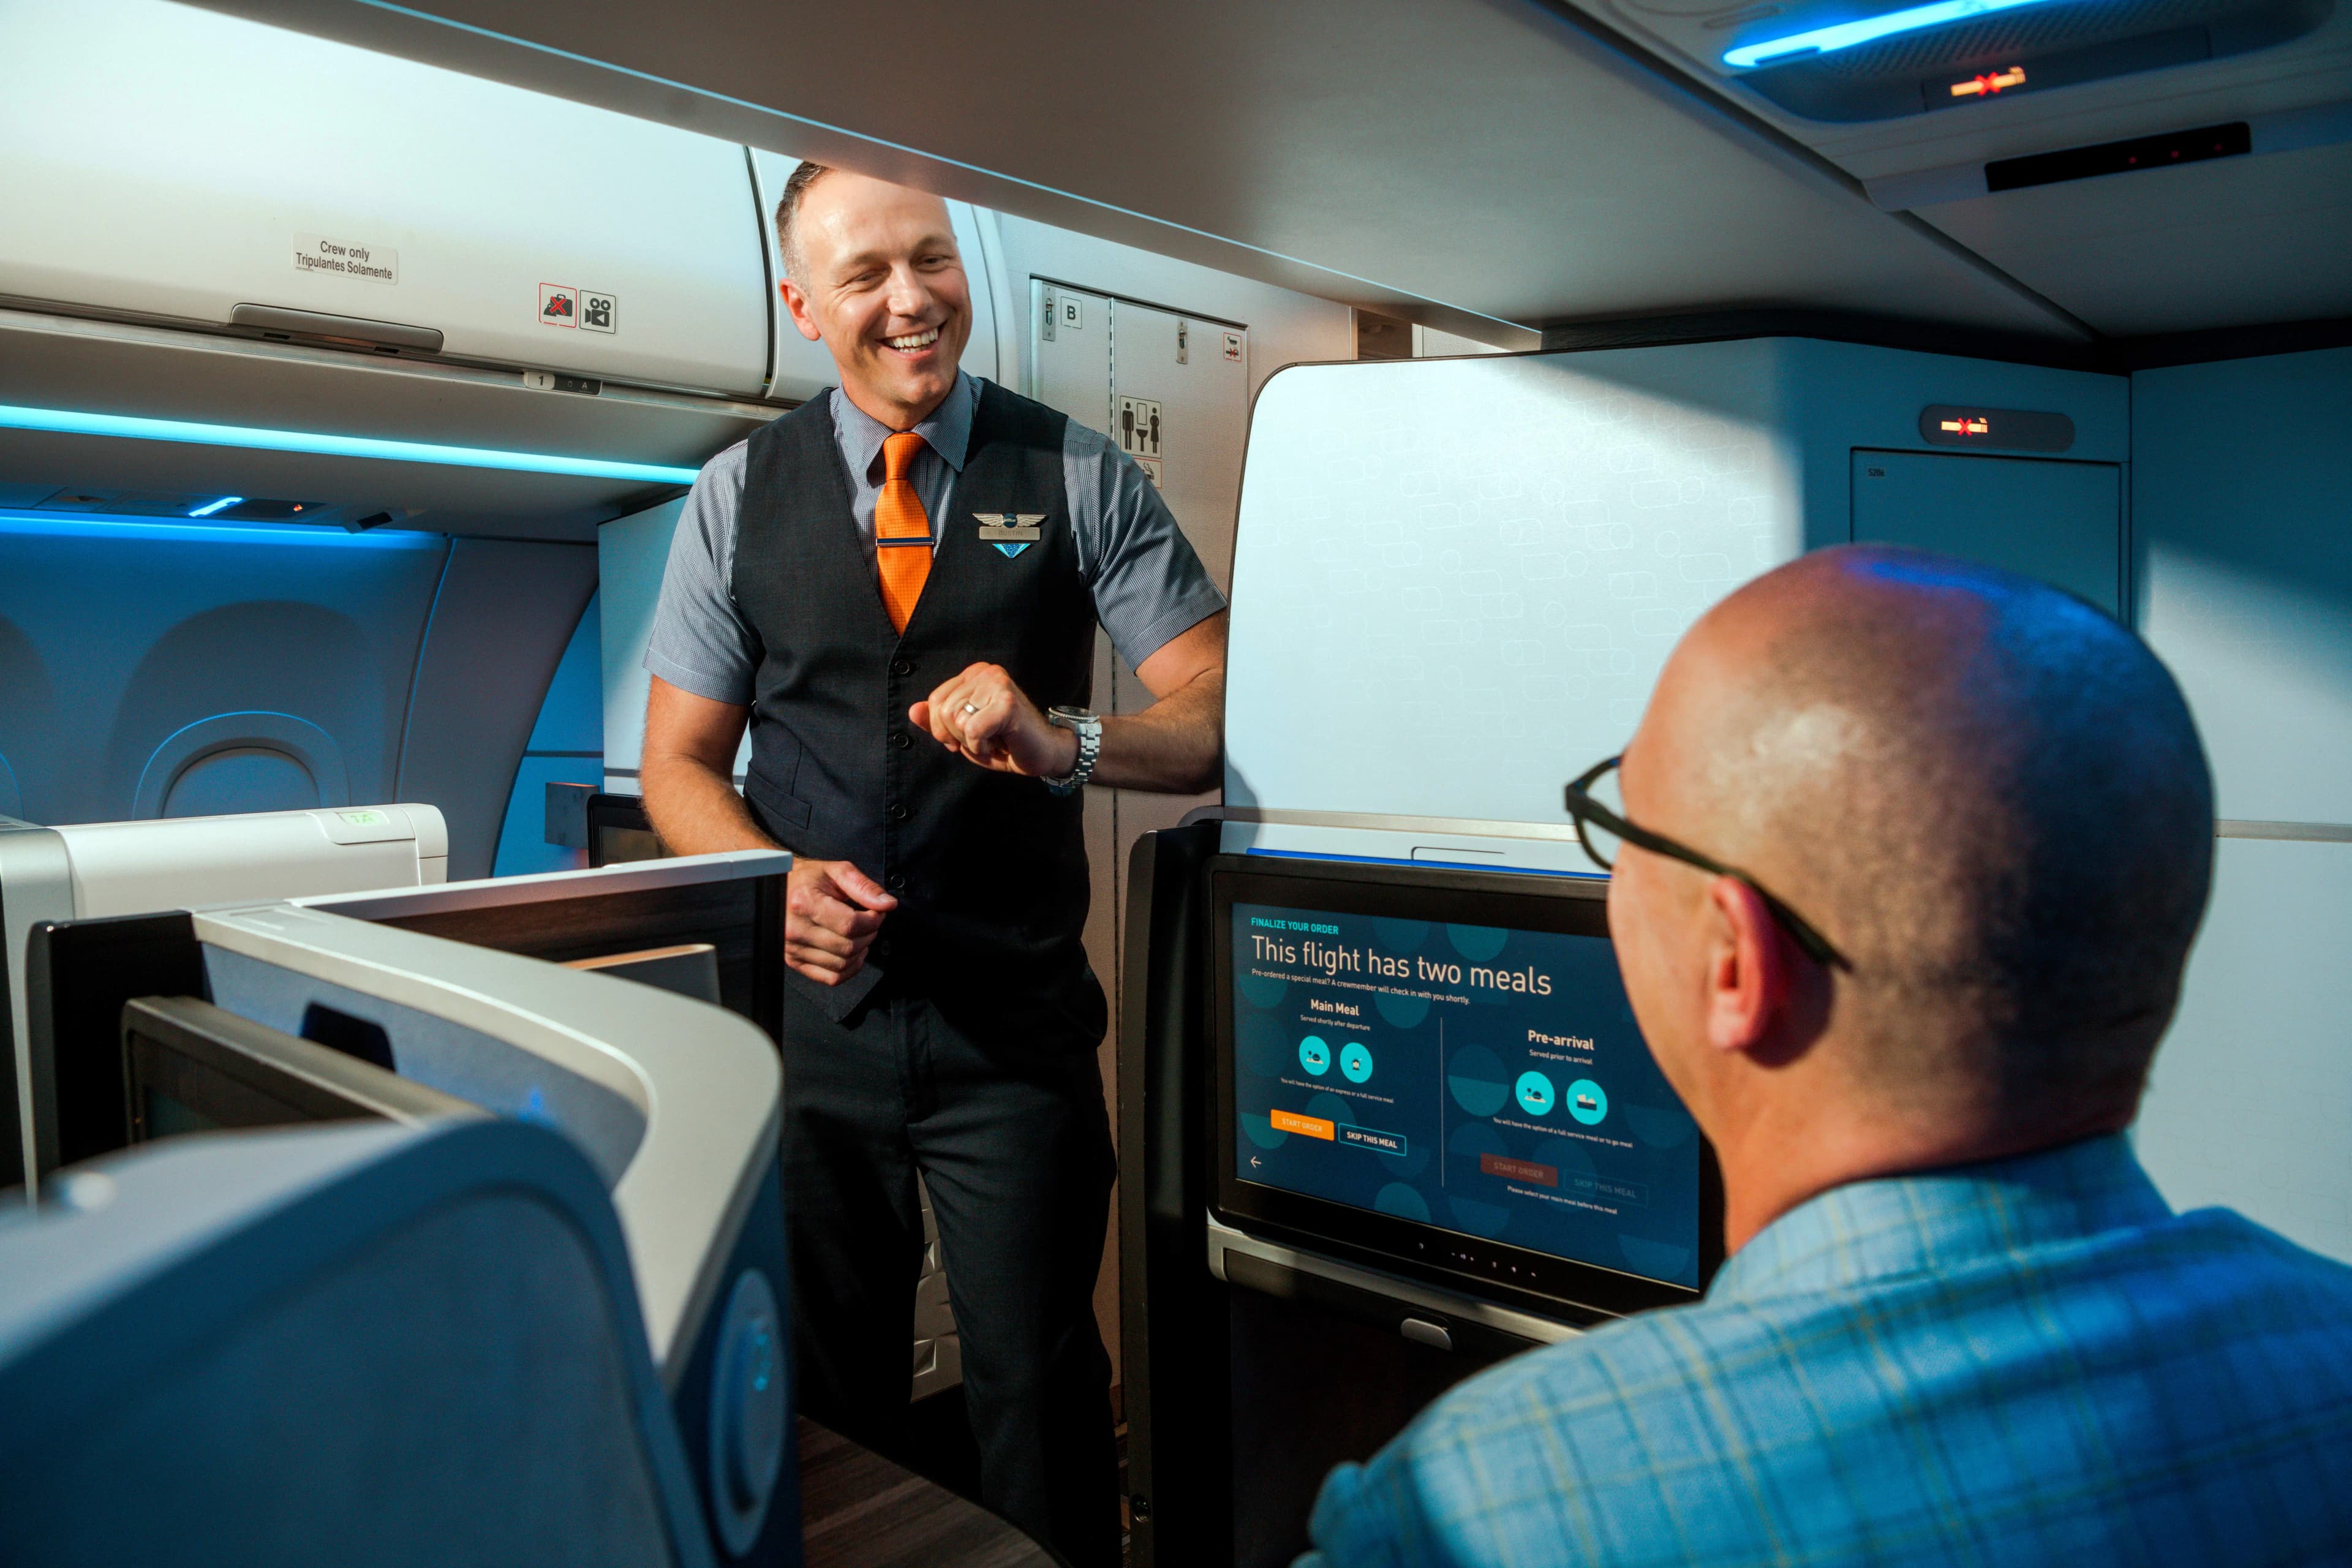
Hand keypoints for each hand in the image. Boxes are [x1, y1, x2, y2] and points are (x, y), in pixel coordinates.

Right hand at [785, 856, 896, 985]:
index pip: (850, 925)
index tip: (876, 912)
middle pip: (848, 947)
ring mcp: (792, 948)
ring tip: (860, 934)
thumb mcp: (837, 872)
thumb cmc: (808, 879)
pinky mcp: (794, 961)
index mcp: (804, 903)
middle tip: (870, 921)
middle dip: (869, 934)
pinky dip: (849, 969)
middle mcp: (795, 929)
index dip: (873, 921)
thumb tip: (887, 904)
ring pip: (842, 964)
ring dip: (861, 951)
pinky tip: (852, 953)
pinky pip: (831, 977)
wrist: (780, 887)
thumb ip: (864, 887)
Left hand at [910, 662, 1080, 778]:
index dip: (944, 728)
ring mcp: (997, 683)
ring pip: (956, 720)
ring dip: (972, 741)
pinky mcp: (1006, 702)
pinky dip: (982, 746)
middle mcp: (985, 672)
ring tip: (995, 738)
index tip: (969, 736)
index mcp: (974, 674)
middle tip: (985, 738)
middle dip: (958, 736)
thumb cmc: (1006, 743)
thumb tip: (912, 711)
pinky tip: (1001, 742)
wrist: (1045, 754)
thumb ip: (937, 722)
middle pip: (942, 710)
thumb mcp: (964, 734)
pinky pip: (973, 730)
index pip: (935, 701)